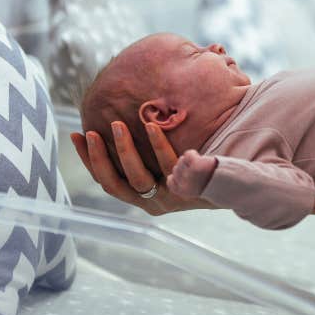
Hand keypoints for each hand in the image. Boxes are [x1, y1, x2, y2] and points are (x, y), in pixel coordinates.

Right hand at [69, 121, 215, 215]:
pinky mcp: (188, 189)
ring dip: (124, 150)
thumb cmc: (199, 161)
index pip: (107, 180)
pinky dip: (157, 144)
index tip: (76, 135)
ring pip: (137, 178)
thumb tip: (124, 112)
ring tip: (118, 124)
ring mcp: (169, 197)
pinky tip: (150, 124)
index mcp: (142, 195)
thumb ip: (147, 143)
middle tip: (90, 131)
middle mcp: (151, 201)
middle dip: (98, 158)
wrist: (238, 179)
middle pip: (113, 184)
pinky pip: (168, 166)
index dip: (89, 160)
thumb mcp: (168, 155)